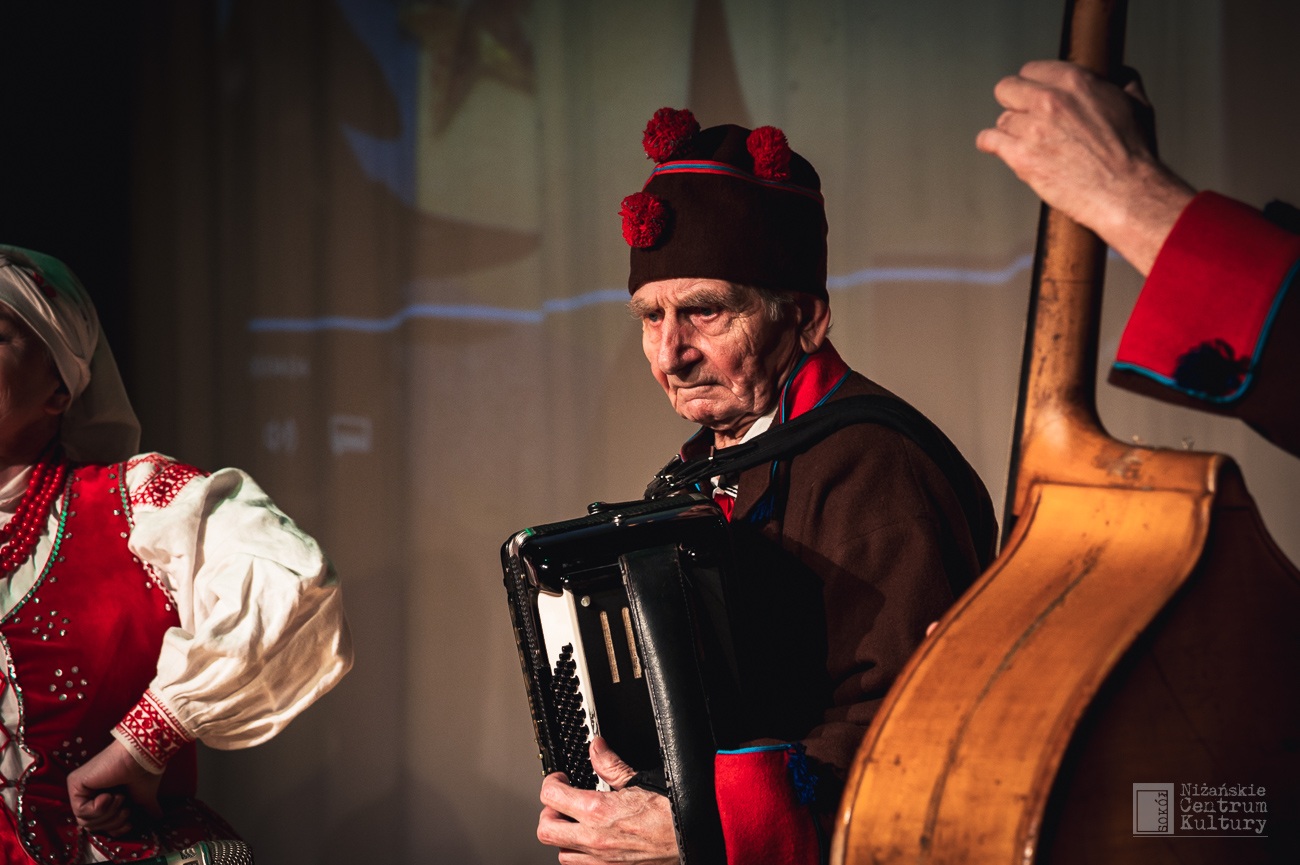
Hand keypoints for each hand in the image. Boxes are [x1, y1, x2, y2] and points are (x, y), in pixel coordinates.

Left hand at [66, 740, 161, 835]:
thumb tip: (158, 818)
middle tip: (126, 809)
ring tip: (119, 797)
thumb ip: (145, 810)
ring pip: (84, 821)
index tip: (129, 823)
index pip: (99, 825)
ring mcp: (79, 788)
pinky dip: (98, 807)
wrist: (142, 758)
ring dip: (108, 813)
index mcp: (101, 795)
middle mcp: (87, 792)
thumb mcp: (142, 798)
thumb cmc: (144, 774)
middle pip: (90, 826)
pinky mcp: (75, 783)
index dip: (114, 828)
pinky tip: (109, 794)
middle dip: (112, 822)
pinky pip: (80, 811)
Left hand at [536, 737, 678, 863]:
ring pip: (561, 852)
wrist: (691, 838)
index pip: (551, 796)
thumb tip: (597, 748)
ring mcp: (600, 860)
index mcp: (597, 811)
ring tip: (576, 823)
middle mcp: (594, 839)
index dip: (551, 782)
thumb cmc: (671, 813)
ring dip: (564, 836)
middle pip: (545, 830)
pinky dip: (579, 853)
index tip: (559, 779)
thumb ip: (611, 764)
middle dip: (549, 813)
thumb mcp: (639, 780)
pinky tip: (591, 840)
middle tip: (561, 802)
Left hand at [976, 59, 1195, 274]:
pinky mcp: (1021, 157)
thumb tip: (1118, 74)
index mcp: (1075, 81)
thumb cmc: (1134, 153)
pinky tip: (996, 147)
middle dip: (1014, 102)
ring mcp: (1032, 129)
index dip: (1033, 84)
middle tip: (1024, 117)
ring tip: (1028, 144)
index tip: (1034, 96)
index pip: (1032, 70)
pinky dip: (991, 144)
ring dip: (1011, 131)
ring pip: (1002, 120)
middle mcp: (1049, 100)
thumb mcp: (1136, 104)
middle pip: (1007, 89)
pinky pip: (989, 140)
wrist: (1126, 192)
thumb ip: (1122, 82)